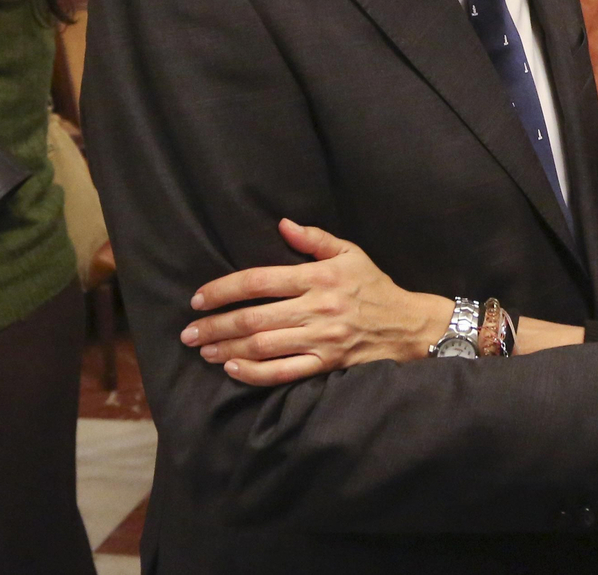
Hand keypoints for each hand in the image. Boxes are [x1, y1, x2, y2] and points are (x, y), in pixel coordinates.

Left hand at [181, 219, 452, 385]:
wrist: (408, 325)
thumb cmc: (374, 286)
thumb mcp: (351, 253)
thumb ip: (314, 239)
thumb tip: (281, 223)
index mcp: (319, 276)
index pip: (259, 281)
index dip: (223, 289)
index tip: (199, 299)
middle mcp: (317, 307)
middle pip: (254, 317)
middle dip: (216, 325)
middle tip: (189, 332)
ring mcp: (322, 338)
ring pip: (263, 346)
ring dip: (228, 349)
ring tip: (205, 350)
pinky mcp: (327, 363)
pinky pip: (284, 372)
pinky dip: (254, 373)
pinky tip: (233, 369)